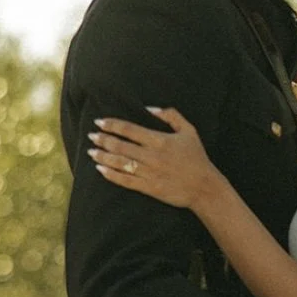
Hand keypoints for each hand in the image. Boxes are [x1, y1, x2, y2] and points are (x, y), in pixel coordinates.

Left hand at [88, 107, 220, 210]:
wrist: (204, 188)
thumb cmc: (197, 157)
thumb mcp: (189, 131)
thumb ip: (171, 115)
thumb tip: (149, 108)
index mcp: (160, 140)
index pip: (130, 130)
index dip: (113, 125)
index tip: (100, 122)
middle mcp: (152, 156)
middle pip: (121, 146)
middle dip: (103, 140)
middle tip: (91, 136)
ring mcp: (149, 173)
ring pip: (120, 163)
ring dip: (103, 157)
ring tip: (91, 151)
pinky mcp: (149, 188)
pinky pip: (125, 181)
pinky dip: (111, 175)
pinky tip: (100, 170)